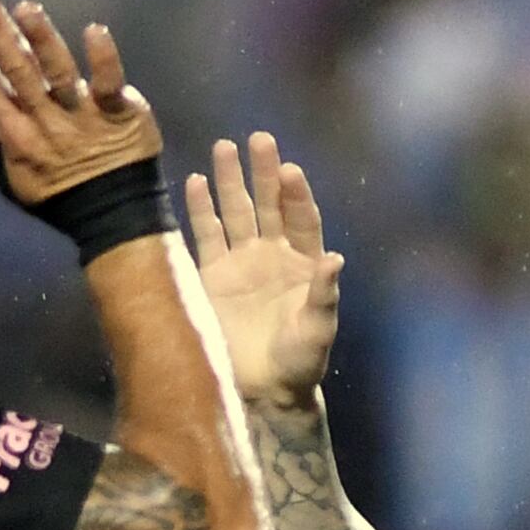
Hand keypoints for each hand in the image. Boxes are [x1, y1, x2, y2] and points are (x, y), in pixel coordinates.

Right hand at [0, 0, 160, 201]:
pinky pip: (109, 83)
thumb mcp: (16, 173)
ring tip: (26, 9)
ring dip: (42, 40)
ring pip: (59, 73)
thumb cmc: (60, 192)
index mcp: (19, 134)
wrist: (115, 217)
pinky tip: (93, 30)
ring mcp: (83, 116)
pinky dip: (103, 58)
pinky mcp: (119, 112)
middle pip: (19, 73)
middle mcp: (47, 121)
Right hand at [183, 131, 342, 407]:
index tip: (289, 170)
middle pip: (268, 204)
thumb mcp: (319, 330)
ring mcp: (241, 262)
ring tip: (224, 147)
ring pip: (235, 212)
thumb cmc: (301, 361)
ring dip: (230, 181)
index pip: (301, 218)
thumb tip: (335, 258)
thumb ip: (325, 295)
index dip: (295, 194)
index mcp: (304, 262)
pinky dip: (200, 210)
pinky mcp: (212, 277)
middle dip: (263, 173)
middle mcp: (272, 254)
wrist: (264, 390)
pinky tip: (194, 182)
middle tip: (259, 140)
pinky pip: (206, 236)